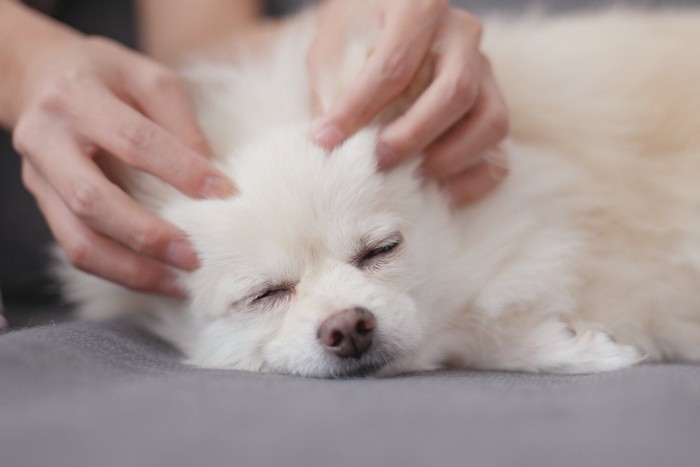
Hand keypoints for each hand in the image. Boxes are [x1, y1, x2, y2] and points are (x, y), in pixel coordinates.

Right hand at [11, 33, 234, 295]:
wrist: (38, 76)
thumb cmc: (104, 75)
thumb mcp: (147, 77)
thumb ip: (179, 120)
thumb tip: (210, 175)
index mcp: (75, 96)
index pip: (133, 140)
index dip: (180, 170)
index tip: (224, 192)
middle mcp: (47, 139)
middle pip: (93, 200)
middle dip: (148, 235)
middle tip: (194, 257)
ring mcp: (38, 177)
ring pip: (77, 239)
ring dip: (131, 269)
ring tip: (178, 283)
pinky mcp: (43, 202)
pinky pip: (75, 248)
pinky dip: (118, 271)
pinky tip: (155, 277)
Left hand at [308, 0, 508, 204]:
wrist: (385, 20)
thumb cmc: (357, 33)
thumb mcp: (332, 46)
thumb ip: (331, 87)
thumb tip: (328, 141)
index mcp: (419, 9)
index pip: (394, 66)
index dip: (358, 109)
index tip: (327, 139)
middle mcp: (462, 34)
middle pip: (455, 92)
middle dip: (413, 136)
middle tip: (377, 161)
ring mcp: (485, 69)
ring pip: (491, 121)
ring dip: (451, 158)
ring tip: (411, 177)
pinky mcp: (493, 101)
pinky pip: (501, 148)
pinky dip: (476, 177)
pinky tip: (441, 193)